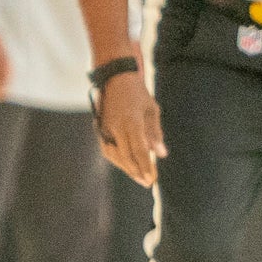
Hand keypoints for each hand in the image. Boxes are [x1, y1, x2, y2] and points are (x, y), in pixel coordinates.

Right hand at [94, 69, 164, 187]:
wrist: (115, 79)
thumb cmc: (138, 94)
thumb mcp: (152, 110)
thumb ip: (155, 133)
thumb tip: (161, 154)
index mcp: (130, 121)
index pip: (138, 150)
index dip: (145, 166)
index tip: (152, 179)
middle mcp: (115, 127)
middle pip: (125, 156)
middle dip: (136, 171)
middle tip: (148, 183)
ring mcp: (105, 129)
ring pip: (114, 155)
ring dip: (127, 168)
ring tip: (140, 177)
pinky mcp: (100, 129)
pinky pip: (108, 149)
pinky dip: (118, 160)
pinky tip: (128, 166)